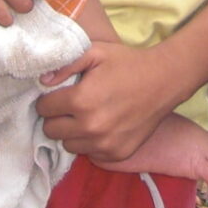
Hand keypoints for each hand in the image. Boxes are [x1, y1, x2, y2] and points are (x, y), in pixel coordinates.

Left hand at [34, 39, 184, 163]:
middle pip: (51, 131)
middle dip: (56, 117)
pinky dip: (91, 143)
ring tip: (87, 116)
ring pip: (68, 145)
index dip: (48, 99)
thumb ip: (65, 64)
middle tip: (71, 106)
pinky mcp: (116, 154)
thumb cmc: (128, 63)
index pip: (43, 108)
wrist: (165, 81)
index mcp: (81, 100)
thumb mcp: (95, 52)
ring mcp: (104, 144)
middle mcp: (90, 127)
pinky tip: (103, 126)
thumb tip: (42, 82)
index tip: (60, 94)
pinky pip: (90, 154)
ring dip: (72, 132)